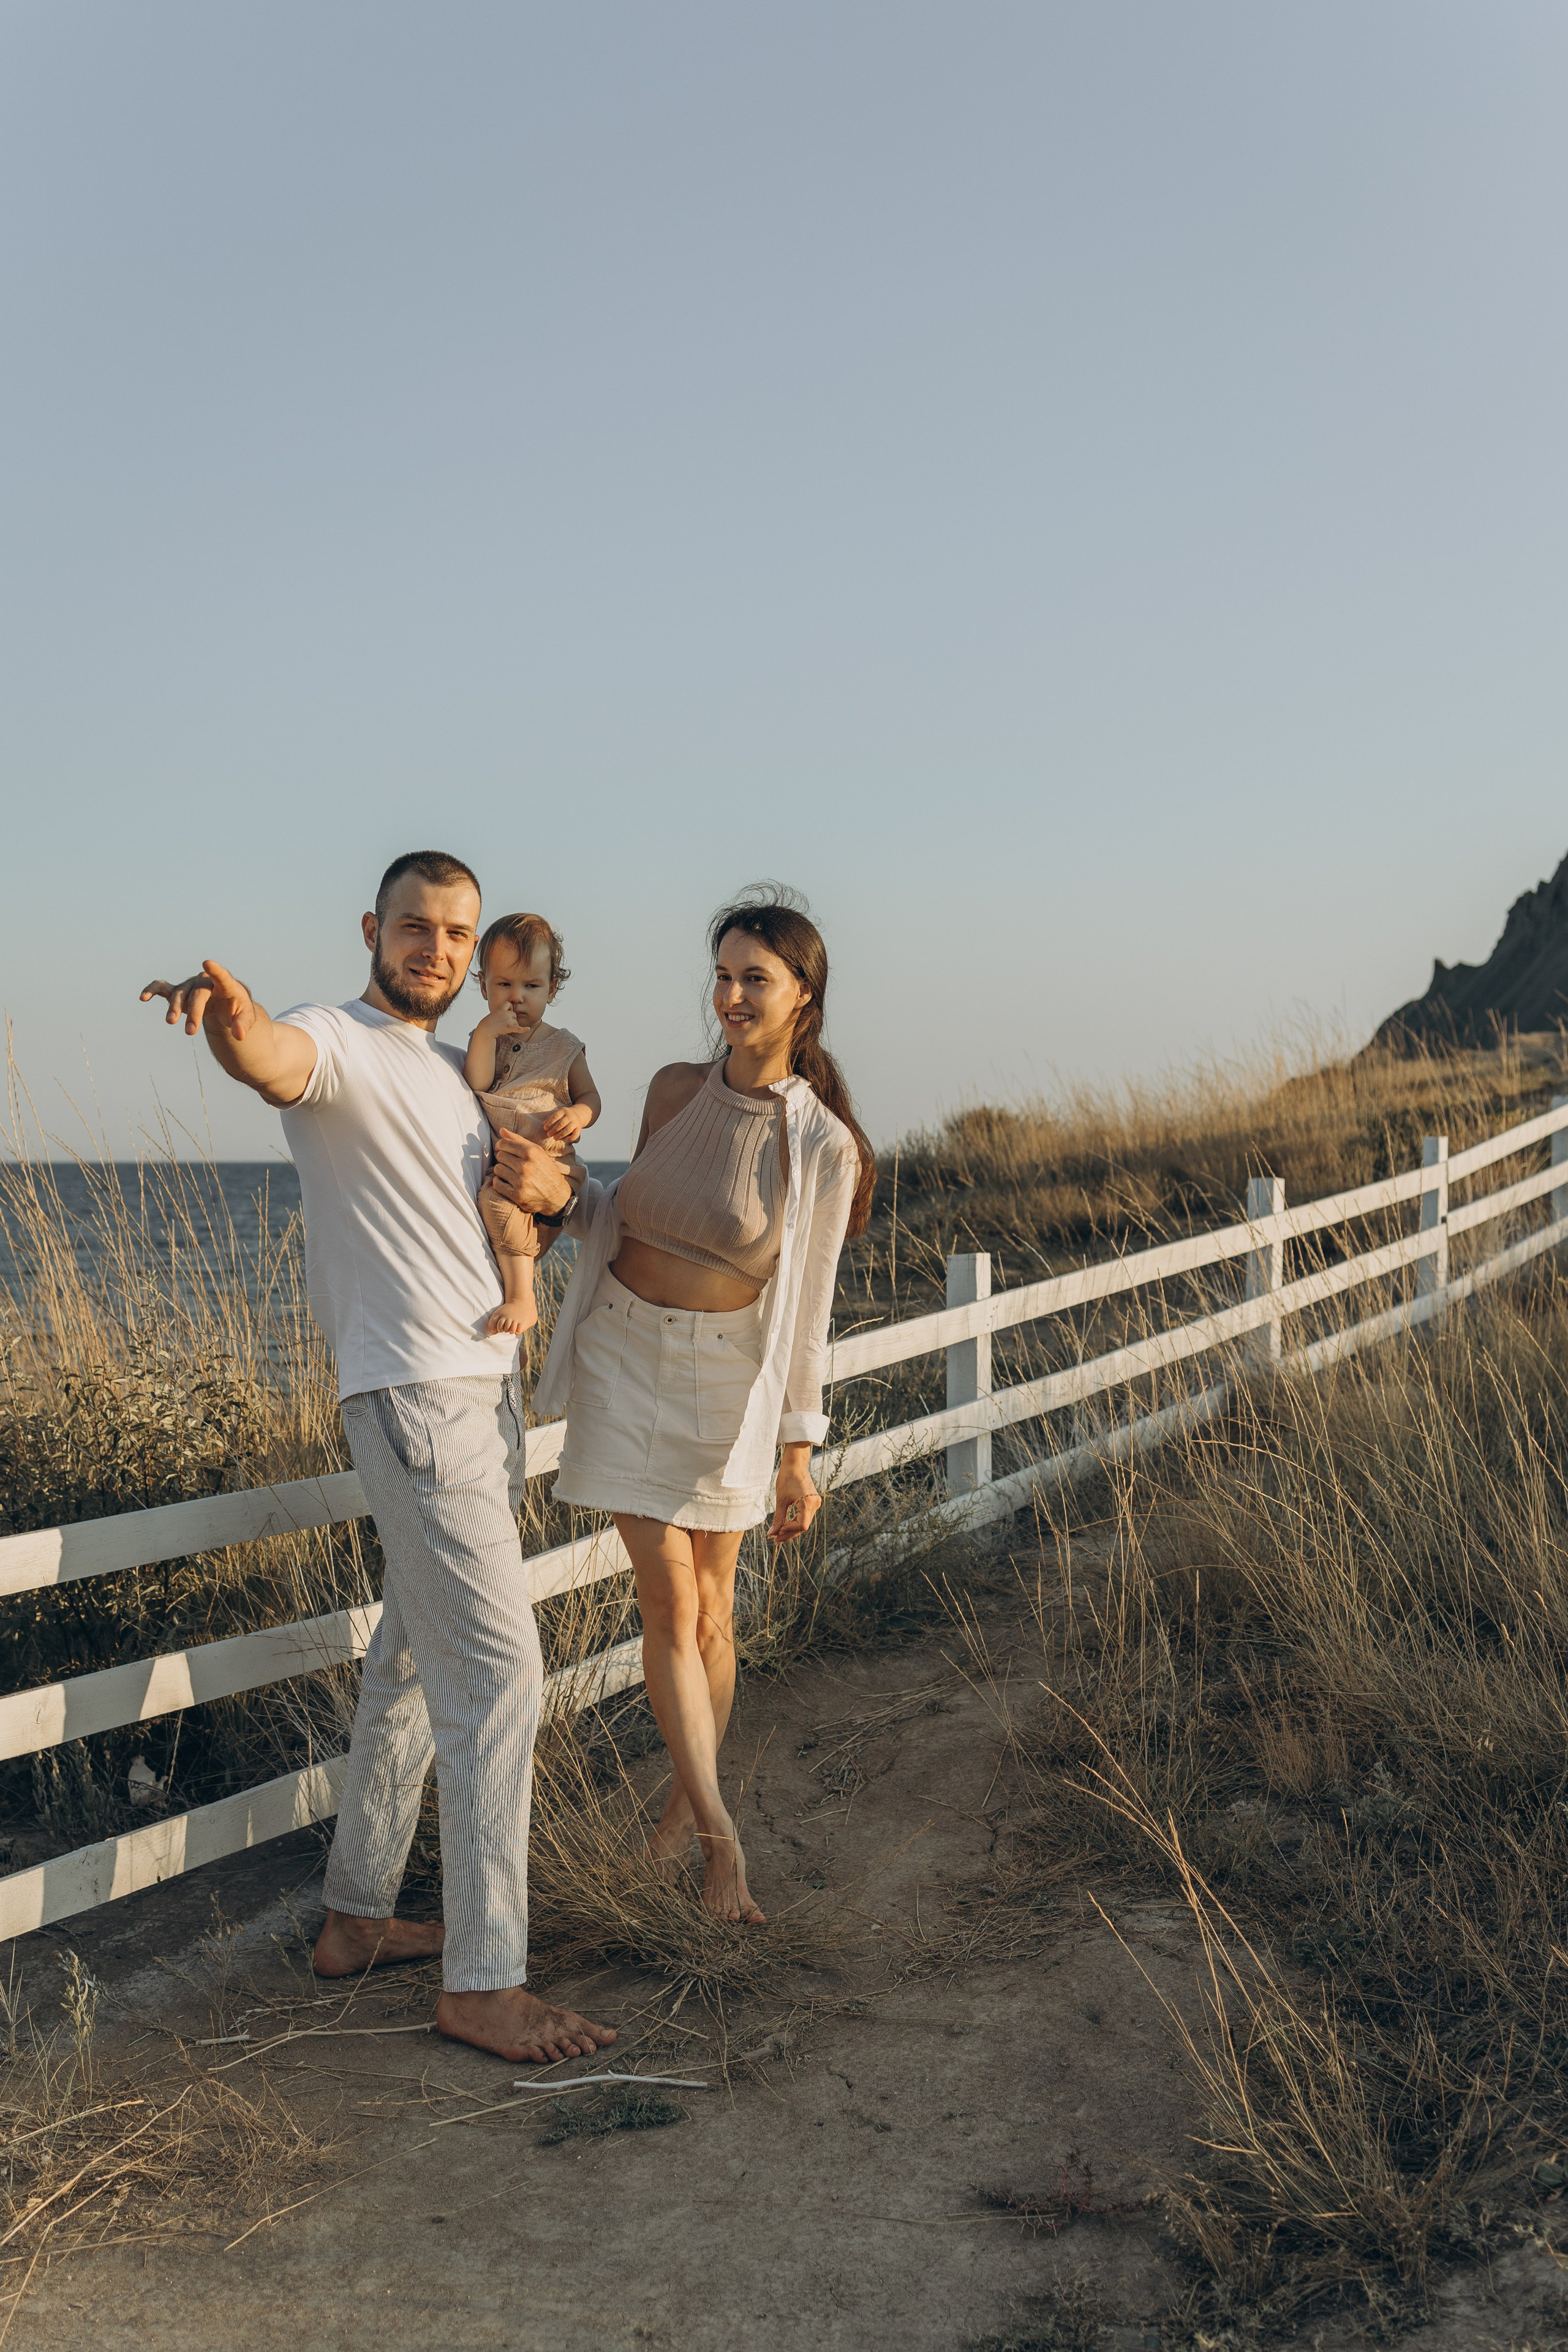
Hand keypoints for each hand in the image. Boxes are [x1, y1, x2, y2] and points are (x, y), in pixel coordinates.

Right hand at [139, 961, 256, 1041]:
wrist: (226, 1003)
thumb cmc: (237, 1007)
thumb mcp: (246, 1017)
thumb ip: (243, 1025)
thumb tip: (240, 1035)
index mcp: (225, 985)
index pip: (221, 976)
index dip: (216, 970)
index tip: (208, 963)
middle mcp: (205, 981)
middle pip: (198, 994)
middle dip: (194, 1012)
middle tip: (191, 1031)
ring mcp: (190, 986)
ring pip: (180, 994)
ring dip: (175, 1008)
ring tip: (171, 1022)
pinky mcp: (179, 991)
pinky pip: (163, 987)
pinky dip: (152, 990)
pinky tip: (143, 997)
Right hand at [477, 1004, 526, 1038]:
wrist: (485, 1030)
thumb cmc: (488, 1024)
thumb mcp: (493, 1015)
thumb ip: (499, 1013)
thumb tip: (503, 1015)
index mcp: (501, 1009)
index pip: (509, 1004)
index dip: (509, 1008)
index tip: (507, 1012)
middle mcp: (505, 1013)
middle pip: (514, 1015)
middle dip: (511, 1020)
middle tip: (503, 1024)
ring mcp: (508, 1020)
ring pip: (516, 1022)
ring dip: (512, 1026)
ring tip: (504, 1028)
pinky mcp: (509, 1027)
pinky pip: (518, 1028)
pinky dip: (523, 1029)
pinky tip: (528, 1029)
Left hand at [491, 1130, 573, 1215]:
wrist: (557, 1196)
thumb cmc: (546, 1171)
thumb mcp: (538, 1152)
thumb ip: (519, 1140)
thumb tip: (501, 1130)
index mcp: (531, 1153)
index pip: (503, 1143)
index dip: (500, 1146)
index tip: (504, 1150)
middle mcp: (526, 1166)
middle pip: (499, 1156)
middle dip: (503, 1159)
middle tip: (511, 1164)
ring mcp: (521, 1181)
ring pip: (497, 1169)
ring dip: (502, 1171)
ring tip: (511, 1174)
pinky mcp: (517, 1195)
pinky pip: (497, 1184)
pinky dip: (500, 1183)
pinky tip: (508, 1183)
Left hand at [541, 1104, 588, 1143]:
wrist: (578, 1114)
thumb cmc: (564, 1115)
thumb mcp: (558, 1114)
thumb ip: (550, 1118)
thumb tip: (544, 1124)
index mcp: (563, 1111)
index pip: (556, 1116)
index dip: (550, 1122)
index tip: (545, 1128)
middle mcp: (570, 1116)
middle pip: (562, 1123)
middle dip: (554, 1129)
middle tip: (548, 1134)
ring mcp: (575, 1122)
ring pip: (568, 1129)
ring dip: (560, 1134)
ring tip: (554, 1138)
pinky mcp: (579, 1128)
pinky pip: (576, 1134)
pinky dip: (571, 1138)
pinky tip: (566, 1140)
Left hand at [768, 1448, 821, 1544]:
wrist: (795, 1464)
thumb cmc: (787, 1478)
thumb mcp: (781, 1500)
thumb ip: (778, 1518)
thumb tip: (772, 1534)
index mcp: (808, 1503)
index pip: (802, 1526)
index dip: (788, 1531)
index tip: (776, 1533)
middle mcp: (815, 1504)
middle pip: (803, 1526)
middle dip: (789, 1533)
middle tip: (775, 1539)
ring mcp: (815, 1502)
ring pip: (804, 1521)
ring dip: (791, 1528)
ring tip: (778, 1533)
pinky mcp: (813, 1501)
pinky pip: (805, 1515)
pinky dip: (795, 1521)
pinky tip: (785, 1525)